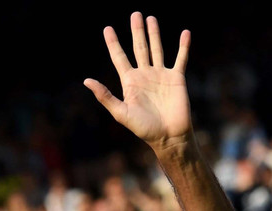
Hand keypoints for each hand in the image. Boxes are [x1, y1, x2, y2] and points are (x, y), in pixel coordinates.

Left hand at [84, 12, 191, 152]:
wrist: (168, 136)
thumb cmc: (143, 128)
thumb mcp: (121, 112)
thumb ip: (105, 96)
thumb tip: (86, 81)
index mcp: (130, 82)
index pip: (119, 57)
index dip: (113, 43)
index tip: (107, 28)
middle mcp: (144, 75)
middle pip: (139, 48)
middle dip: (136, 31)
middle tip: (135, 13)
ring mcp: (161, 75)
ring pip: (157, 49)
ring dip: (154, 33)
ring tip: (150, 18)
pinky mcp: (176, 78)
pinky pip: (180, 58)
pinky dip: (183, 46)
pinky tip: (185, 32)